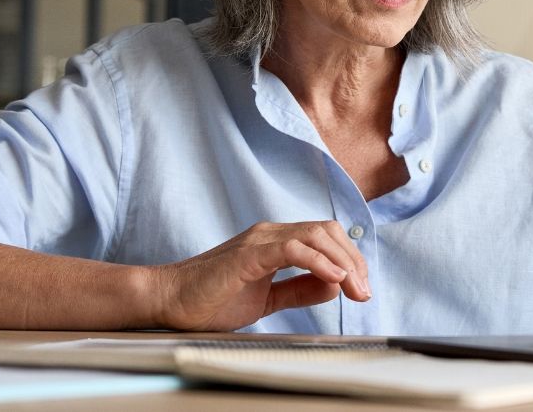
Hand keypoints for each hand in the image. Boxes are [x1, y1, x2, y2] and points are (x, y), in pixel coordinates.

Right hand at [148, 221, 370, 330]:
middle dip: (353, 261)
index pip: (326, 237)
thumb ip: (299, 289)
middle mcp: (270, 234)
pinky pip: (292, 249)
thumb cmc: (210, 300)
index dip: (350, 259)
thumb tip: (334, 285)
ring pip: (315, 235)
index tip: (362, 288)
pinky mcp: (248, 254)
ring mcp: (259, 241)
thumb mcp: (267, 298)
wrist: (168, 302)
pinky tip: (333, 279)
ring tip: (354, 288)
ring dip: (342, 262)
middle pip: (327, 231)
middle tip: (364, 292)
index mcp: (276, 242)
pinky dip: (318, 262)